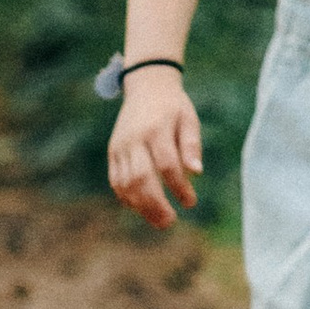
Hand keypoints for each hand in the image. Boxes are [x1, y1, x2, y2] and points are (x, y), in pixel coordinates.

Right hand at [108, 71, 202, 225]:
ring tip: (159, 221)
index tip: (191, 202)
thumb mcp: (189, 120)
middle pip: (141, 177)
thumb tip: (197, 172)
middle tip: (170, 221)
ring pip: (125, 183)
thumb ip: (191, 145)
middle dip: (155, 204)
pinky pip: (116, 180)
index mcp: (156, 129)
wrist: (146, 87)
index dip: (179, 187)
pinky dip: (127, 198)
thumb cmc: (174, 107)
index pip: (167, 164)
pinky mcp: (113, 152)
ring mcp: (120, 146)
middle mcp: (134, 139)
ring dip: (141, 206)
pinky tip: (142, 209)